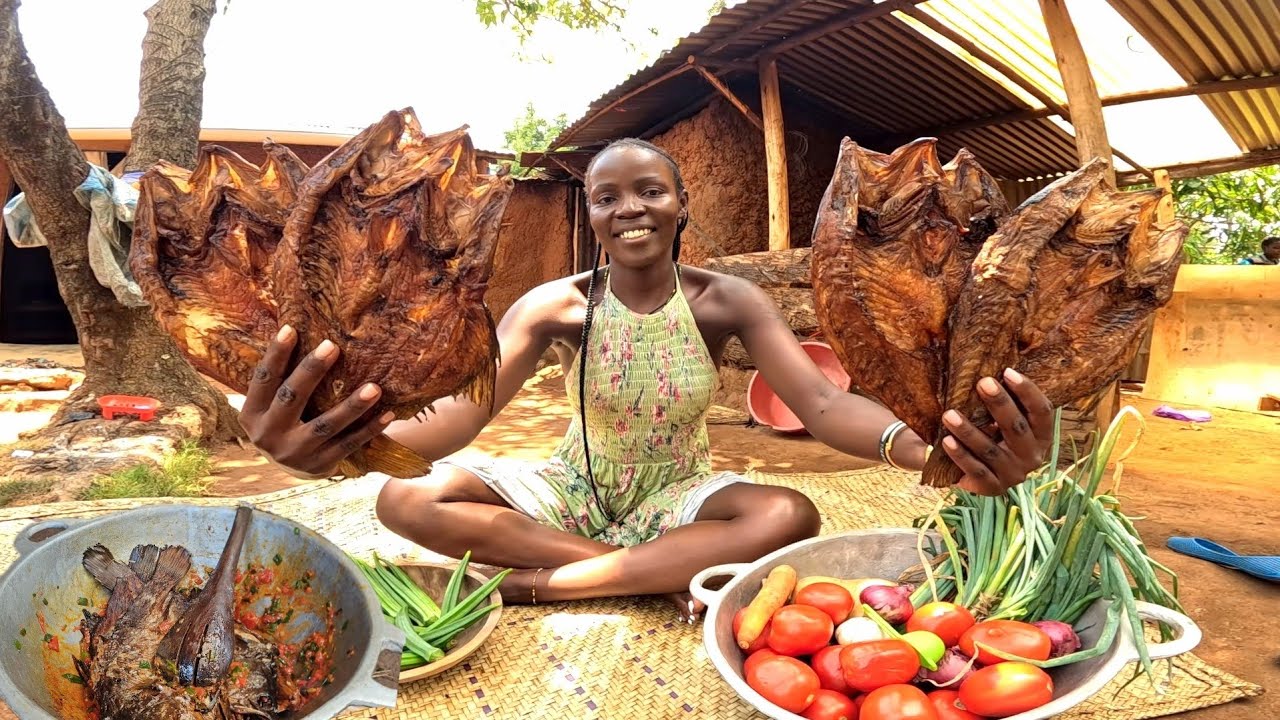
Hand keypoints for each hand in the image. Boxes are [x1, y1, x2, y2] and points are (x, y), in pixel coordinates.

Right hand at [239, 325, 394, 477]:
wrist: (291, 469)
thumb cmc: (284, 422)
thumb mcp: (269, 406)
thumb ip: (280, 380)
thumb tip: (296, 329)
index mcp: (252, 415)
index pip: (263, 379)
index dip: (275, 355)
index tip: (291, 329)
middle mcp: (268, 435)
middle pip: (291, 398)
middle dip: (312, 372)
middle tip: (332, 346)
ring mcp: (294, 453)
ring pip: (325, 425)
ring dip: (352, 406)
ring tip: (374, 387)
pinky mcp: (319, 465)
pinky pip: (349, 445)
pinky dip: (369, 429)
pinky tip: (388, 414)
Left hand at [939, 368, 1053, 495]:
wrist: (973, 469)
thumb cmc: (991, 433)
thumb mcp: (1003, 419)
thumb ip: (1007, 400)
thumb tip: (993, 363)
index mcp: (1042, 436)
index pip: (1042, 411)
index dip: (1027, 391)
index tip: (1007, 371)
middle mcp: (1033, 457)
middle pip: (1017, 428)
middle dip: (999, 404)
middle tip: (982, 383)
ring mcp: (1013, 474)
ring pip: (990, 450)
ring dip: (968, 430)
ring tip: (948, 414)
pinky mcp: (992, 487)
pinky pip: (975, 470)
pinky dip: (960, 455)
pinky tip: (946, 441)